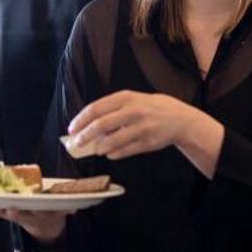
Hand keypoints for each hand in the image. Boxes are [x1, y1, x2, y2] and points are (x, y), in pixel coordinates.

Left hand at [0, 201, 66, 243]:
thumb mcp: (60, 214)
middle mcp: (18, 215)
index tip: (8, 210)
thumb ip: (65, 210)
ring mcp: (9, 214)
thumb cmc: (53, 215)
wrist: (45, 229)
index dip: (15, 212)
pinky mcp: (2, 212)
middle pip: (3, 212)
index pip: (23, 214)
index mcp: (32, 216)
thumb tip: (74, 207)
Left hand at [66, 91, 212, 162]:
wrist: (179, 119)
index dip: (81, 120)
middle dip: (85, 136)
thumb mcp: (133, 101)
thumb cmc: (151, 109)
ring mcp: (142, 127)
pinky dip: (113, 154)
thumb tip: (88, 127)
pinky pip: (124, 151)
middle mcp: (134, 111)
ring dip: (99, 148)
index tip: (71, 129)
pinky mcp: (148, 142)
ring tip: (95, 149)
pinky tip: (110, 153)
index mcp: (127, 97)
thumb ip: (113, 110)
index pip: (96, 108)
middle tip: (77, 143)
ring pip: (112, 141)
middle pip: (101, 125)